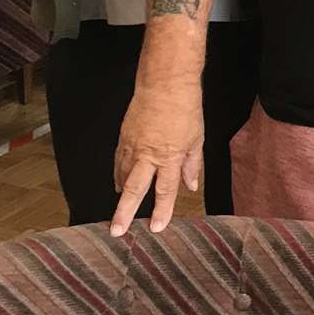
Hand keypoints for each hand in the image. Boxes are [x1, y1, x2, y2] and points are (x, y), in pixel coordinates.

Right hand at [110, 81, 202, 236]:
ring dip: (121, 195)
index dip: (161, 210)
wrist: (165, 83)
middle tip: (117, 231)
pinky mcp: (123, 137)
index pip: (165, 190)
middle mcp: (149, 154)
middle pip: (135, 189)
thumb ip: (192, 164)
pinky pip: (118, 162)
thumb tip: (190, 186)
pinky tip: (119, 184)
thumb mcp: (197, 138)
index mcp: (170, 156)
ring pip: (123, 176)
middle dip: (125, 212)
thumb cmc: (185, 108)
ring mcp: (133, 146)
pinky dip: (118, 175)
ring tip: (120, 212)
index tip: (156, 228)